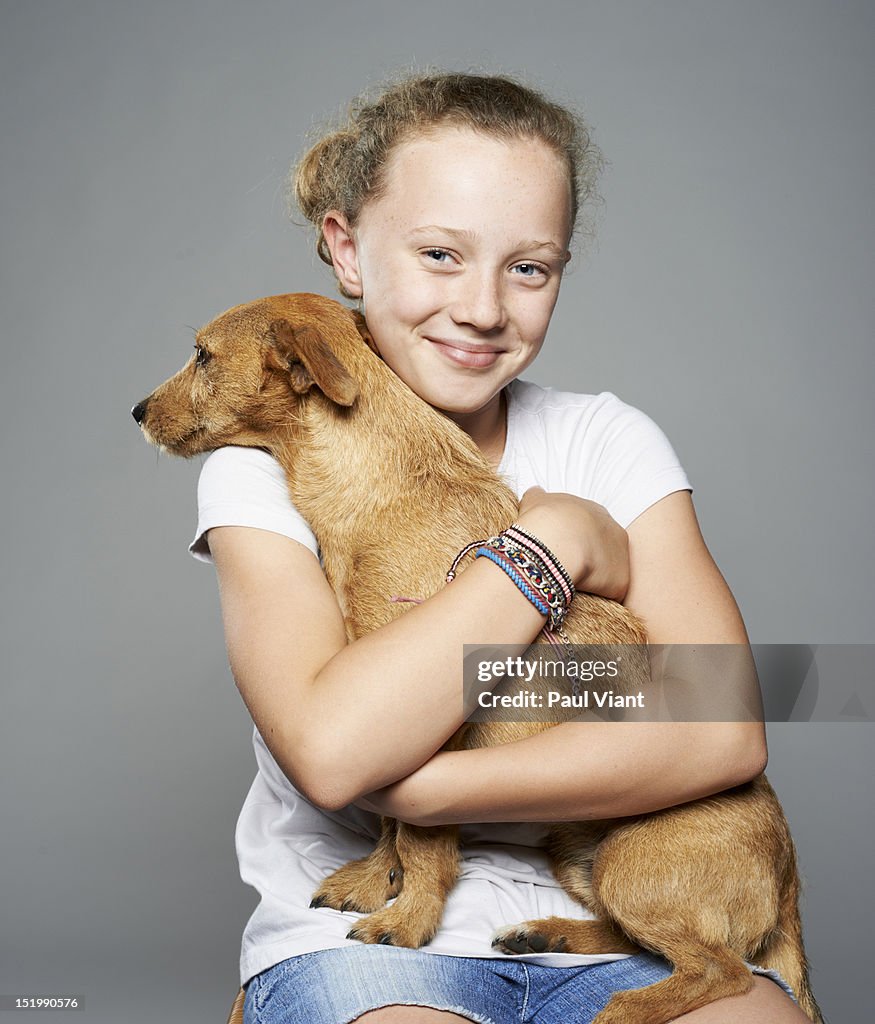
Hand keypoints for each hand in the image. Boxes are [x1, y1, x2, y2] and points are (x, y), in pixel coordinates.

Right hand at [516, 487, 629, 601]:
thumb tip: (536, 494)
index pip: (587, 527)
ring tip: (569, 582)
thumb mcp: (535, 500)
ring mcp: (621, 556)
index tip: (557, 548)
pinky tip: (578, 595)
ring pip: (607, 570)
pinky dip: (595, 595)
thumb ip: (538, 496)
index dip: (571, 539)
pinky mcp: (621, 581)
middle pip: (601, 547)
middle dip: (585, 557)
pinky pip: (610, 591)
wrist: (555, 543)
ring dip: (592, 577)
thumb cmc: (544, 520)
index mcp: (596, 512)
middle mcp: (615, 531)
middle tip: (563, 565)